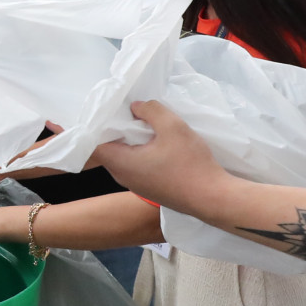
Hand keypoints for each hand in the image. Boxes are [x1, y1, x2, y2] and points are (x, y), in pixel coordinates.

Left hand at [87, 100, 226, 212]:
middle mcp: (122, 177)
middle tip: (128, 113)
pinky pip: (136, 168)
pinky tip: (156, 144)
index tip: (108, 111)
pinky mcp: (150, 189)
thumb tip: (136, 107)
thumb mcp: (172, 126)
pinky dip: (140, 154)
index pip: (93, 145)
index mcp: (121, 163)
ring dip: (130, 142)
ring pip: (124, 159)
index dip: (96, 126)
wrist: (212, 198)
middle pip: (108, 150)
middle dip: (115, 131)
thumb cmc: (190, 163)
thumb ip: (151, 110)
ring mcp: (136, 186)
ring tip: (144, 125)